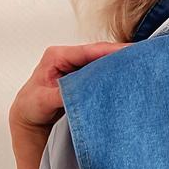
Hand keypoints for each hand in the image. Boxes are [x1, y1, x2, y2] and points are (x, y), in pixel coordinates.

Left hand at [9, 41, 130, 130]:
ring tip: (137, 69)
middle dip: (119, 57)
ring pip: (101, 63)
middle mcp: (68, 58)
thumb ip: (62, 95)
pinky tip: (125, 80)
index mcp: (57, 56)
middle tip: (141, 60)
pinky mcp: (82, 77)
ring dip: (117, 67)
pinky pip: (100, 74)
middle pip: (99, 54)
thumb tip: (82, 92)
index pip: (90, 50)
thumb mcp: (42, 101)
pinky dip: (112, 77)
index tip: (130, 52)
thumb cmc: (31, 106)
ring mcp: (76, 67)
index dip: (111, 51)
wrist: (28, 118)